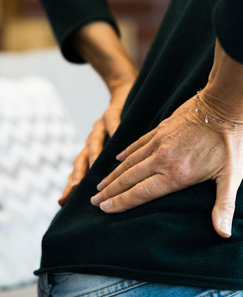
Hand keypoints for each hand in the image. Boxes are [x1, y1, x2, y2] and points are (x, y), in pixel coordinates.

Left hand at [58, 78, 135, 206]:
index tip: (62, 203)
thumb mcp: (116, 146)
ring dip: (94, 154)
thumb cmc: (123, 125)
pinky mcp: (112, 112)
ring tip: (95, 166)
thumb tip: (115, 189)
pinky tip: (117, 134)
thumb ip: (113, 164)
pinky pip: (113, 121)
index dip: (70, 186)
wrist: (125, 93)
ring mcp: (100, 126)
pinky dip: (114, 127)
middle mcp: (92, 140)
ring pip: (94, 142)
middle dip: (78, 174)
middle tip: (76, 189)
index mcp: (91, 151)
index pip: (78, 171)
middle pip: (81, 159)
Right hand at [89, 91, 242, 238]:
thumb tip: (224, 234)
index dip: (121, 203)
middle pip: (129, 179)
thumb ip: (225, 205)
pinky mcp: (161, 128)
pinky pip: (137, 144)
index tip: (104, 210)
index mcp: (176, 174)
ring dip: (113, 175)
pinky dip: (125, 153)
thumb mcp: (231, 176)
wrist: (223, 104)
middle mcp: (162, 159)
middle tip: (93, 202)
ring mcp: (159, 142)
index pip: (141, 193)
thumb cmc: (230, 142)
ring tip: (99, 185)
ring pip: (129, 162)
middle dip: (110, 192)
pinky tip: (117, 159)